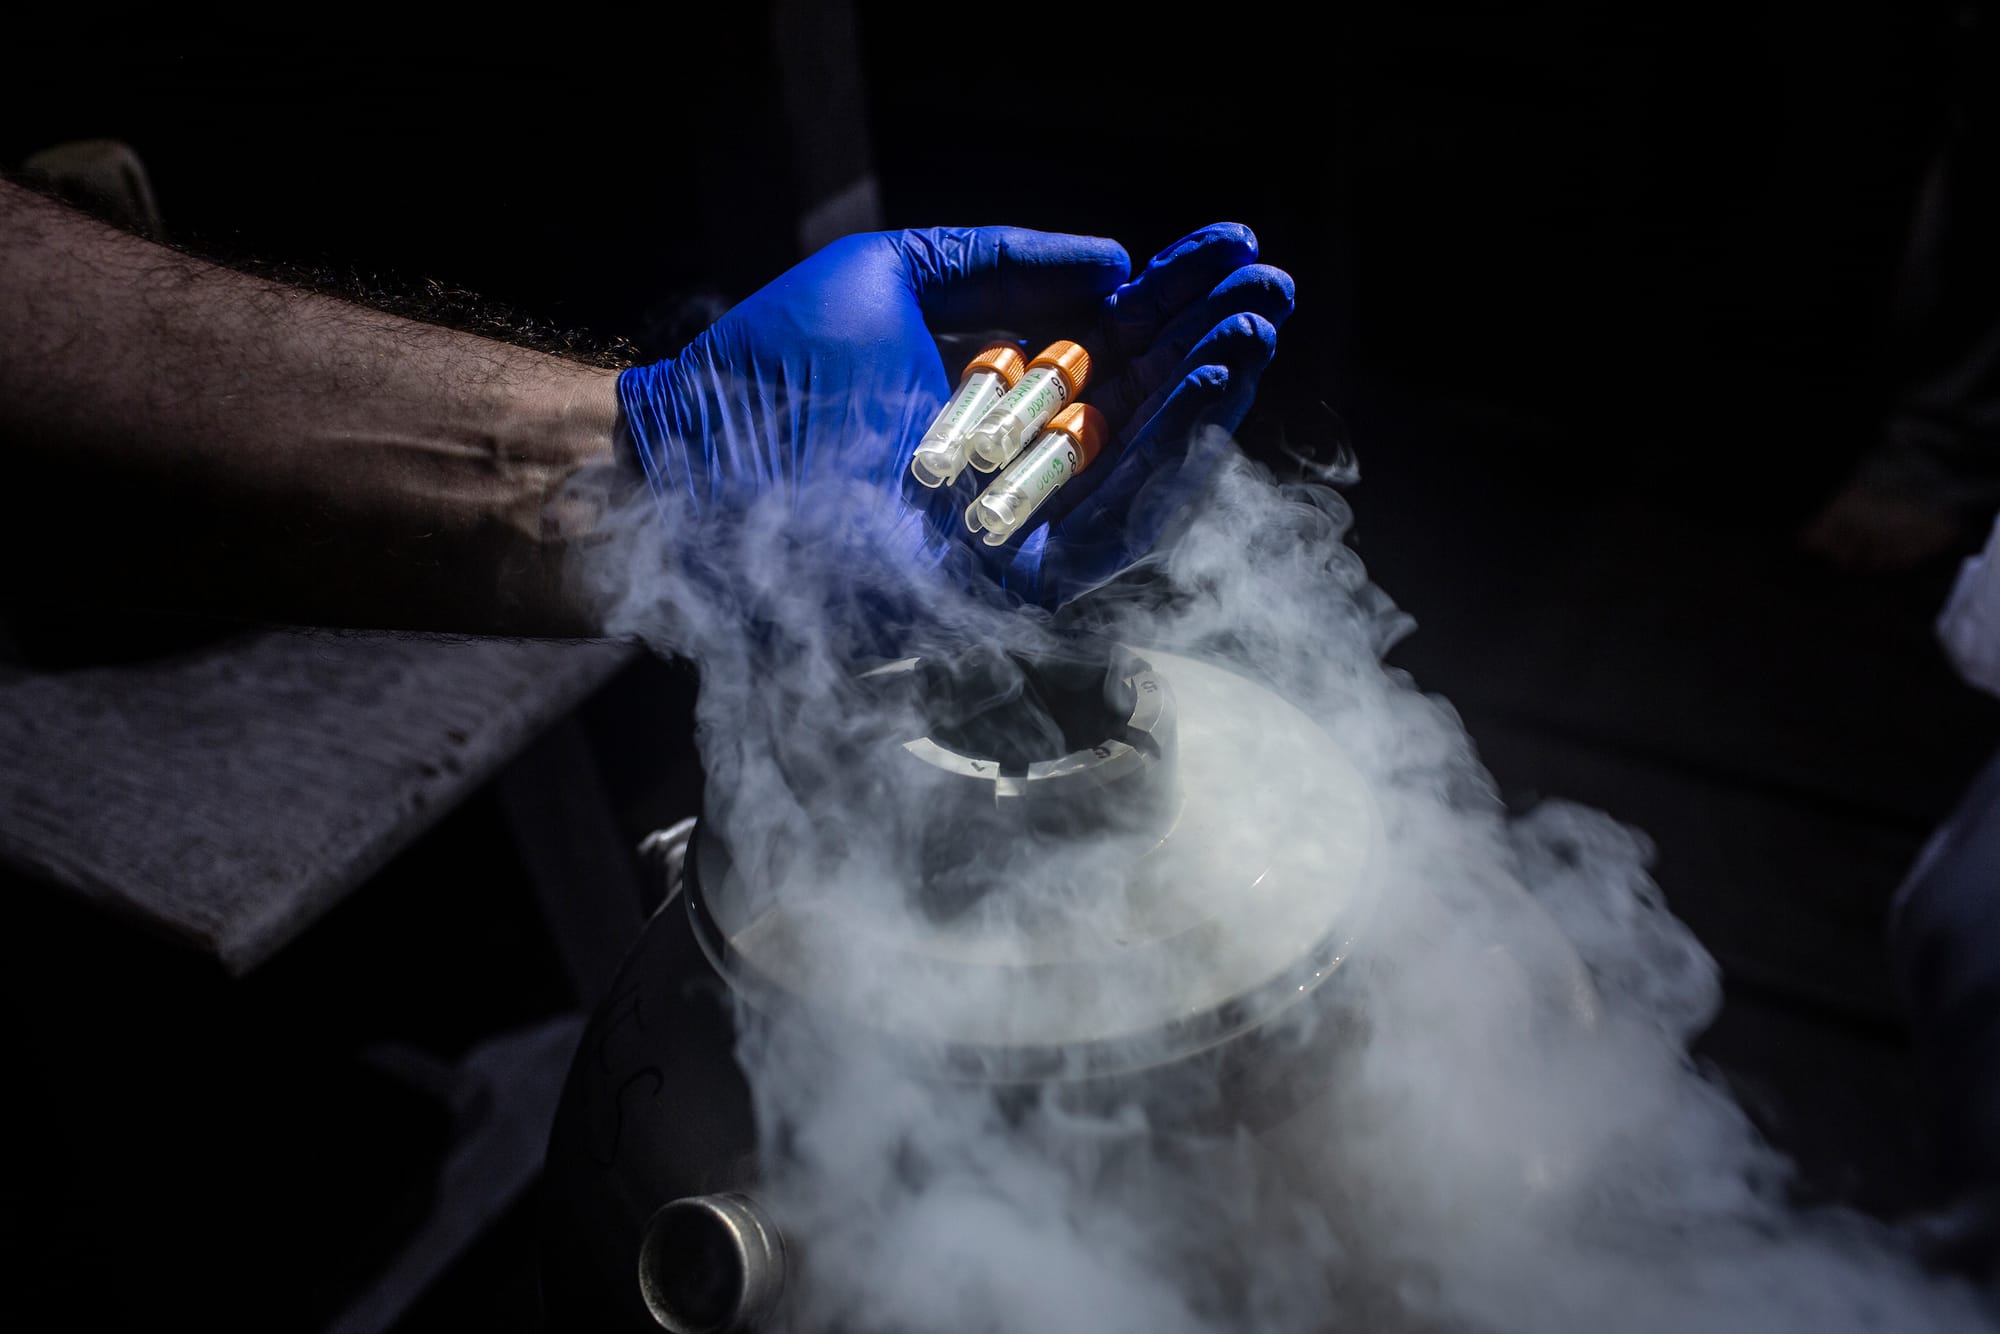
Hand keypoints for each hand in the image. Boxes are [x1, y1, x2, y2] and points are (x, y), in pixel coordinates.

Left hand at [615, 223, 1293, 607]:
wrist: (694, 457)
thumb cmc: (774, 366)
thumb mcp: (900, 277)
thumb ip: (1006, 264)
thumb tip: (1117, 261)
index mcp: (992, 400)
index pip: (1107, 347)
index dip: (1172, 298)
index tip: (1232, 245)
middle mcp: (1015, 469)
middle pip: (1140, 408)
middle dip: (1210, 344)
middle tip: (1271, 285)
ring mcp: (1018, 531)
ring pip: (1140, 468)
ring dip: (1208, 397)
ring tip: (1254, 329)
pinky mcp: (1010, 584)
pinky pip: (1111, 530)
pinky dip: (1166, 461)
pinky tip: (1209, 391)